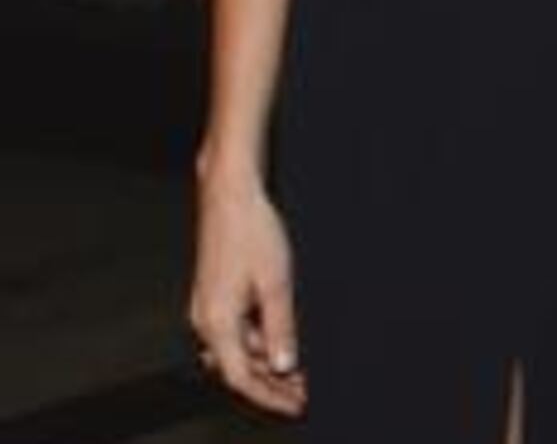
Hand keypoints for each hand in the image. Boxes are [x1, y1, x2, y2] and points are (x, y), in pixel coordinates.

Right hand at [190, 171, 305, 415]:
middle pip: (238, 368)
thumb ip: (280, 327)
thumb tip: (284, 364)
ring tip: (302, 371)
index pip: (242, 378)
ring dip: (267, 364)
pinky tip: (283, 342)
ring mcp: (207, 309)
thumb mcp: (276, 283)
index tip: (298, 405)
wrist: (230, 197)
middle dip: (273, 384)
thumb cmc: (252, 233)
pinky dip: (259, 343)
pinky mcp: (214, 297)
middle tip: (306, 392)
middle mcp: (205, 321)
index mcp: (216, 322)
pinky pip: (235, 332)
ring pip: (237, 351)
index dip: (271, 396)